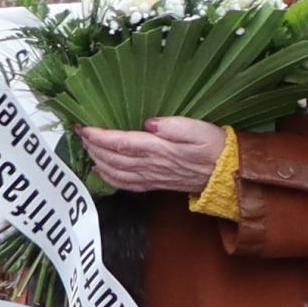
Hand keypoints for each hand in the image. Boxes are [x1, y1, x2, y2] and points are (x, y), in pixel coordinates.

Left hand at [82, 117, 227, 195]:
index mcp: (159, 149)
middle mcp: (151, 165)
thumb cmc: (214, 147)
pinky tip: (100, 170)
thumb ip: (174, 126)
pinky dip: (108, 177)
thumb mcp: (199, 129)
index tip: (84, 127)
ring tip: (87, 147)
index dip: (99, 136)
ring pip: (115, 171)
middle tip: (80, 133)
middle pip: (112, 158)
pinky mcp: (154, 183)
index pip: (121, 142)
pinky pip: (125, 183)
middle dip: (92, 146)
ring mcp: (152, 177)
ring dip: (97, 160)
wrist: (227, 174)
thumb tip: (150, 123)